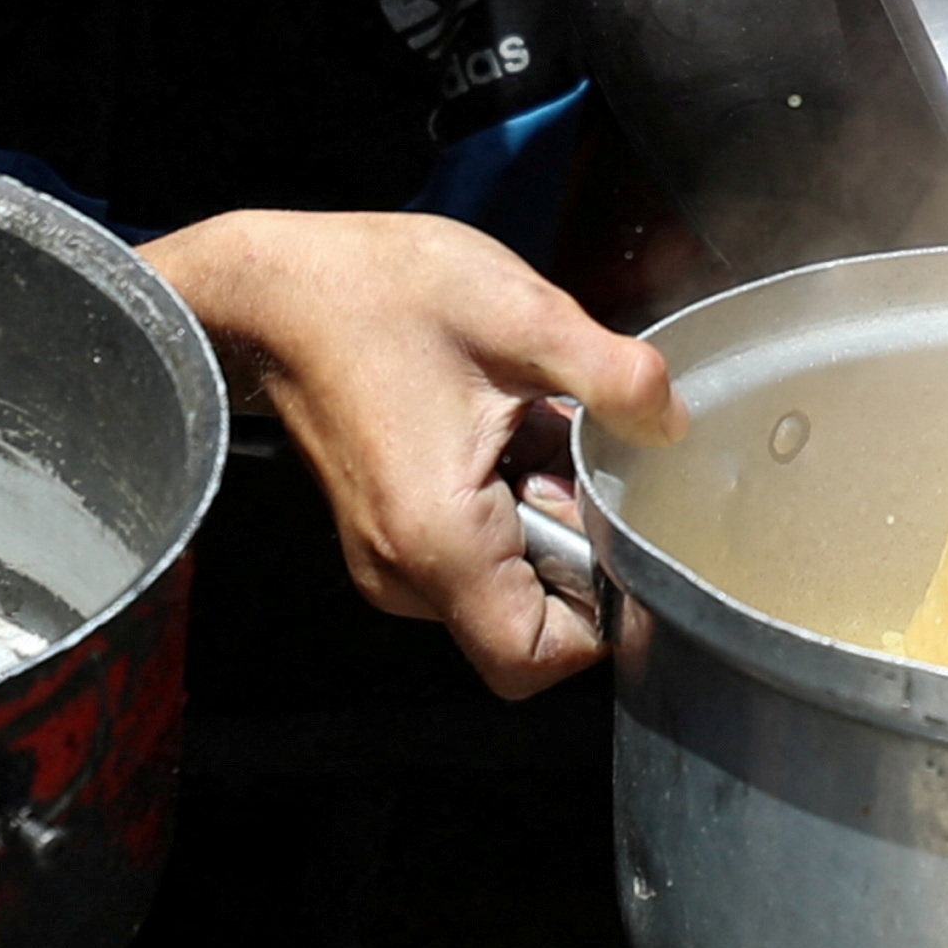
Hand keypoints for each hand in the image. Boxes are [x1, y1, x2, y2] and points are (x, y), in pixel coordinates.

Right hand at [156, 209, 683, 696]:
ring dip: (542, 511)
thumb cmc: (377, 294)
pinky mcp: (388, 531)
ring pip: (504, 578)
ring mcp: (390, 557)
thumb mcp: (520, 314)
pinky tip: (502, 423)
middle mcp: (405, 572)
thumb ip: (614, 379)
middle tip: (571, 450)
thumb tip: (673, 427)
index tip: (626, 538)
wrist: (275, 287)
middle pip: (528, 619)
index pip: (534, 660)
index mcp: (439, 539)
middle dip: (576, 542)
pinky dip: (507, 498)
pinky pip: (472, 548)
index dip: (602, 621)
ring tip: (530, 424)